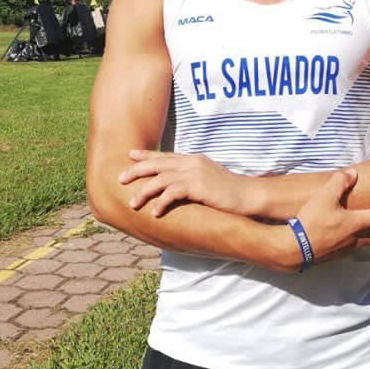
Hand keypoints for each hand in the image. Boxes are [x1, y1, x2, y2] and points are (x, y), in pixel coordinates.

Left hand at [118, 150, 255, 216]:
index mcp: (194, 159)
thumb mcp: (209, 180)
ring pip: (161, 179)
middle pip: (157, 163)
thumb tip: (179, 187)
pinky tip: (154, 213)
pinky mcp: (199, 186)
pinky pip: (173, 193)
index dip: (146, 155)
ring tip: (132, 203)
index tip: (130, 155)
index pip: (165, 155)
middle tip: (119, 179)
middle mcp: (192, 162)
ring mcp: (195, 173)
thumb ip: (193, 178)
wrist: (249, 195)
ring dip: (144, 191)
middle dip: (136, 170)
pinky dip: (161, 202)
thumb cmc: (230, 192)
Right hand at [289, 169, 369, 266]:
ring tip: (369, 225)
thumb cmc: (312, 222)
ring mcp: (347, 249)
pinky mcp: (336, 255)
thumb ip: (339, 182)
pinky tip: (344, 232)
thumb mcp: (324, 197)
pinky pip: (353, 246)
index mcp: (357, 223)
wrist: (295, 250)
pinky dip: (356, 239)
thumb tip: (352, 173)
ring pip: (368, 242)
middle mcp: (356, 238)